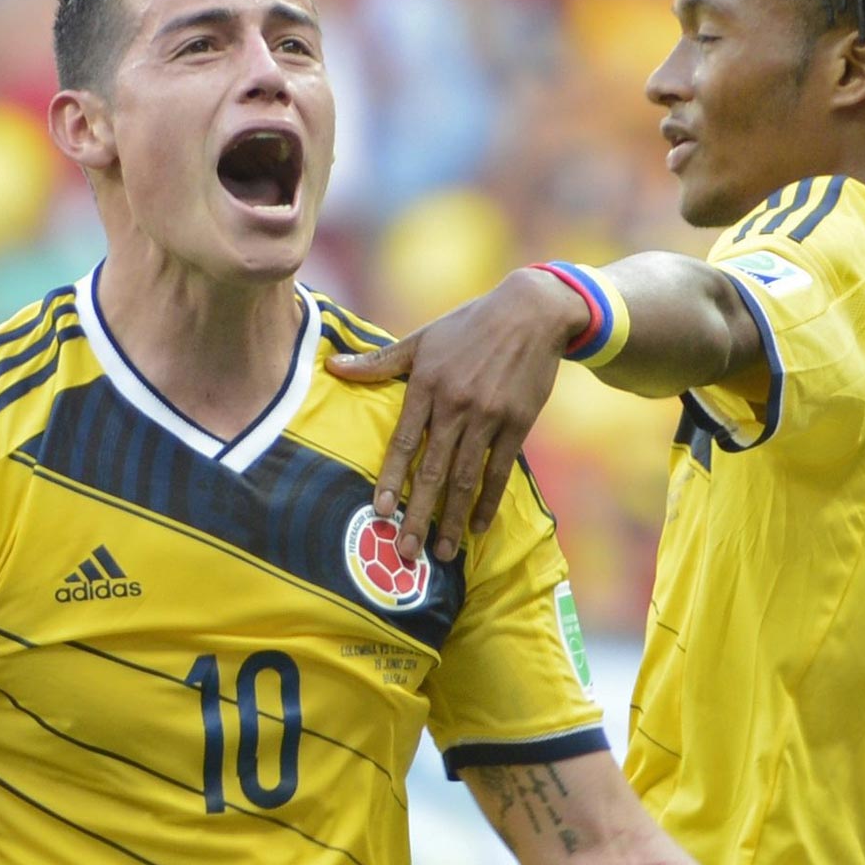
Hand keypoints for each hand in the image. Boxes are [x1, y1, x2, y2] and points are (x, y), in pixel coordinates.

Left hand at [327, 269, 584, 561]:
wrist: (531, 312)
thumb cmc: (469, 326)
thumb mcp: (423, 340)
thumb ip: (379, 362)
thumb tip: (332, 367)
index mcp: (427, 384)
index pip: (404, 442)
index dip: (391, 479)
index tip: (379, 513)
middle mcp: (456, 404)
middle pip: (433, 470)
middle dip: (418, 514)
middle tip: (405, 552)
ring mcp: (489, 416)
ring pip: (465, 477)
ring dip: (452, 518)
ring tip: (440, 552)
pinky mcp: (518, 423)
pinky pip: (499, 470)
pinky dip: (489, 501)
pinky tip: (477, 527)